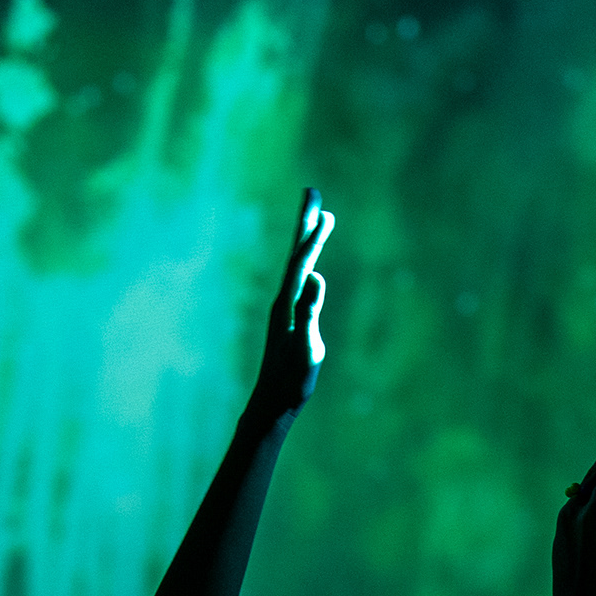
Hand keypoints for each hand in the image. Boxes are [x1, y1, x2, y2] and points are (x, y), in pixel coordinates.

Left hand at [242, 187, 336, 424]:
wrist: (271, 405)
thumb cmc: (291, 381)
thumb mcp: (306, 348)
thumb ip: (310, 312)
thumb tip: (316, 278)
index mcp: (287, 305)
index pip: (301, 263)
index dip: (312, 237)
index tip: (323, 211)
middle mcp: (283, 301)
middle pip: (296, 254)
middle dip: (305, 223)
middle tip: (312, 190)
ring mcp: (286, 310)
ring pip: (298, 265)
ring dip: (307, 239)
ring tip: (318, 218)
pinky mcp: (290, 320)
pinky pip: (300, 281)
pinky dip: (307, 264)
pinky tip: (311, 263)